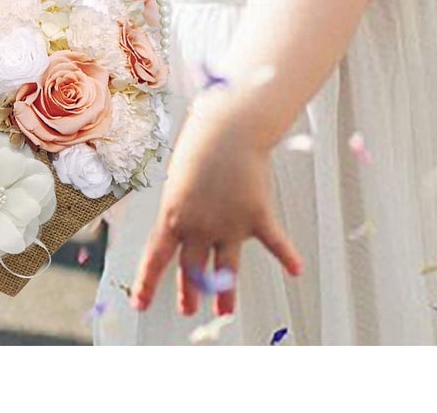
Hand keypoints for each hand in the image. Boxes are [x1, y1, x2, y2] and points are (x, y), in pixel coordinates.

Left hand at [131, 107, 302, 316]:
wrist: (230, 125)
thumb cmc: (202, 141)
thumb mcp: (180, 176)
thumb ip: (185, 205)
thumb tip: (189, 226)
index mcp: (173, 215)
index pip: (156, 257)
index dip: (148, 282)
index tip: (141, 303)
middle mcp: (199, 227)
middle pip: (192, 268)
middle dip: (189, 290)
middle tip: (188, 308)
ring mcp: (229, 225)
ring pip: (226, 270)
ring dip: (226, 293)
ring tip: (225, 311)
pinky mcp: (257, 215)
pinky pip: (274, 242)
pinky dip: (287, 256)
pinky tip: (296, 269)